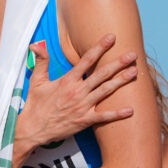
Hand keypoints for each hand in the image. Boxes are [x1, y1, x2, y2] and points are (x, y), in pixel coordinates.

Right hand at [14, 34, 135, 167]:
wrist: (32, 128)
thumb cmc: (35, 104)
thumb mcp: (36, 81)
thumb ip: (41, 62)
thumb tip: (37, 44)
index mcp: (66, 81)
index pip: (86, 61)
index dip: (99, 48)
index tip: (111, 38)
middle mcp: (76, 91)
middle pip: (101, 74)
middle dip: (118, 63)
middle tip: (132, 54)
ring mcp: (82, 106)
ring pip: (106, 91)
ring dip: (121, 81)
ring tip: (134, 72)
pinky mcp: (84, 120)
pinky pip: (103, 116)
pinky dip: (117, 114)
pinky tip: (130, 109)